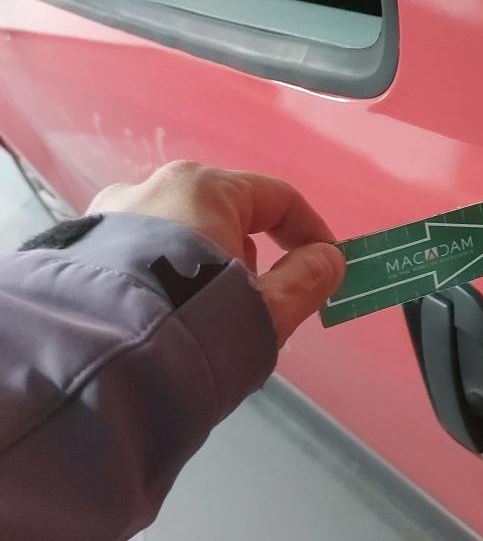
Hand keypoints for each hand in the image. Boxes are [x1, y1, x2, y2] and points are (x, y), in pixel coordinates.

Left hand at [88, 160, 344, 346]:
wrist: (91, 365)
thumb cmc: (194, 323)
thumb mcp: (268, 307)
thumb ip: (309, 279)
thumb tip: (328, 260)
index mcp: (204, 188)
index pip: (277, 198)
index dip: (312, 233)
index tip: (327, 268)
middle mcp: (153, 188)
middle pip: (226, 215)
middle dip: (254, 258)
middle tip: (262, 303)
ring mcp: (110, 216)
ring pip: (182, 236)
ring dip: (210, 269)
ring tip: (211, 319)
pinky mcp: (84, 251)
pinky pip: (145, 255)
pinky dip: (170, 279)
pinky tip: (169, 319)